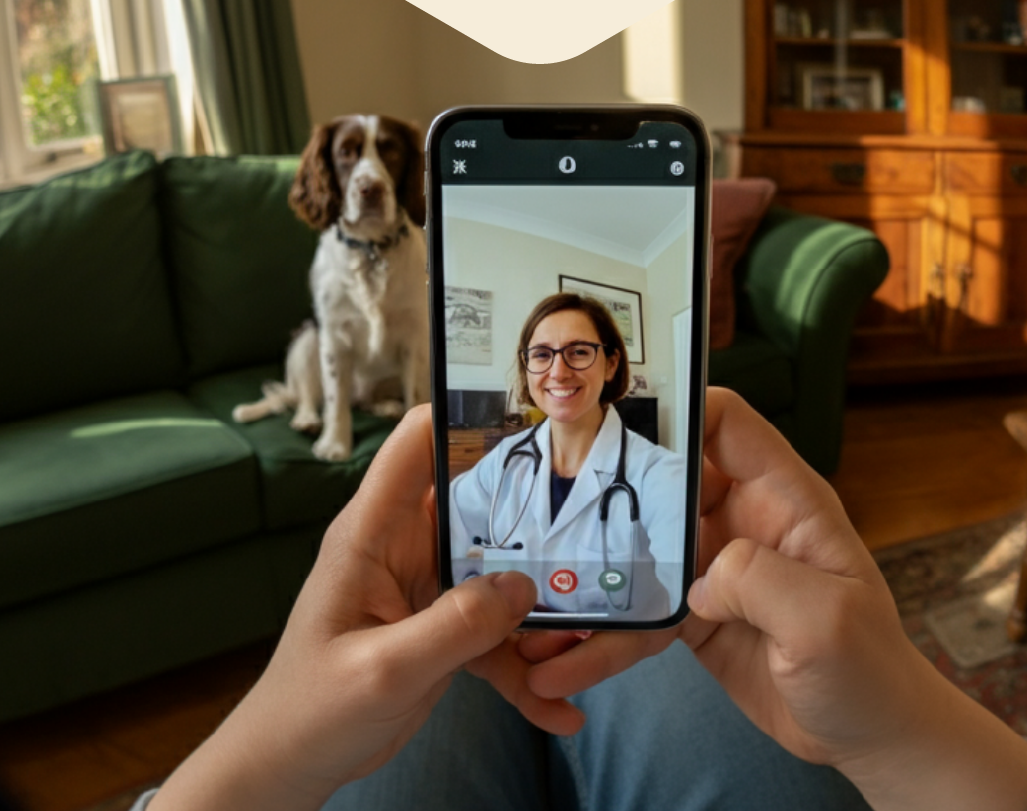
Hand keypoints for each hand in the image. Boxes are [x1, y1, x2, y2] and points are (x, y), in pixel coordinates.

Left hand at [150, 406, 582, 810]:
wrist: (292, 764)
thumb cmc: (311, 709)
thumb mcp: (383, 668)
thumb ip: (454, 625)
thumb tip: (523, 585)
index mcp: (374, 530)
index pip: (416, 444)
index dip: (462, 411)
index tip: (525, 406)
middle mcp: (404, 545)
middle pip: (476, 502)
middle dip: (532, 513)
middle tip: (592, 522)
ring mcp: (428, 585)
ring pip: (497, 569)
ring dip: (536, 606)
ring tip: (581, 643)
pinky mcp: (442, 626)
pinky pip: (495, 631)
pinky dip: (523, 666)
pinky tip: (558, 709)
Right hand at [525, 389, 1026, 810]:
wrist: (867, 737)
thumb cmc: (868, 668)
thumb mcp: (826, 618)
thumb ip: (759, 577)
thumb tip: (698, 577)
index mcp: (783, 497)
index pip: (728, 422)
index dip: (681, 407)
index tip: (622, 417)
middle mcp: (741, 519)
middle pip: (667, 476)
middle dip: (611, 481)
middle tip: (553, 495)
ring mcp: (714, 564)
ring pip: (642, 542)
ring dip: (596, 564)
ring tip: (542, 589)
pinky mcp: (692, 611)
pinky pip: (638, 608)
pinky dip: (604, 633)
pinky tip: (563, 663)